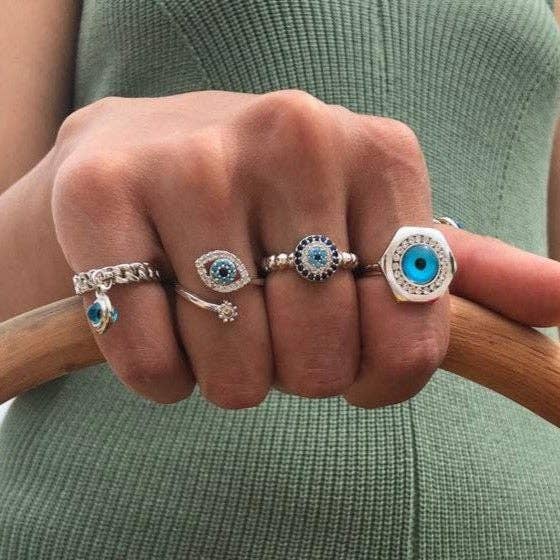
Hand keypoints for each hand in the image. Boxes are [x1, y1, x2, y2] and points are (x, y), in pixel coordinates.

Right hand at [50, 89, 559, 407]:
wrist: (143, 158)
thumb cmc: (270, 208)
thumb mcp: (371, 224)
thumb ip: (459, 270)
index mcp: (375, 149)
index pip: (413, 329)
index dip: (377, 371)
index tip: (346, 357)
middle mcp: (290, 136)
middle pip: (319, 356)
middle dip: (294, 373)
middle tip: (268, 332)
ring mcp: (191, 163)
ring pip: (235, 369)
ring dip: (229, 377)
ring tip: (213, 323)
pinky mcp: (100, 197)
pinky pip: (153, 361)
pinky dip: (161, 374)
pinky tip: (159, 325)